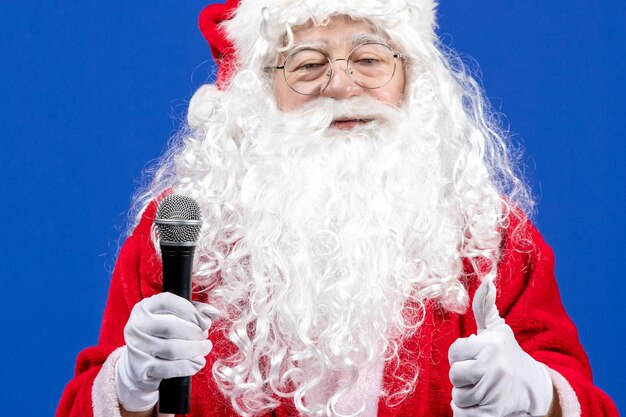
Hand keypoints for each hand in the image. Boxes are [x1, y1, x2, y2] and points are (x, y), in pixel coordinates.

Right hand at [115, 292, 218, 411]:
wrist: (138, 366)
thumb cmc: (160, 336)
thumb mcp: (172, 318)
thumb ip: (194, 311)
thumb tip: (213, 312)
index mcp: (144, 308)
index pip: (167, 301)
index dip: (190, 310)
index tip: (204, 321)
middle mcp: (137, 326)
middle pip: (171, 326)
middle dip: (194, 332)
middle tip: (204, 336)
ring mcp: (137, 348)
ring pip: (172, 349)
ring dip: (195, 349)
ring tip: (204, 348)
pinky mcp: (141, 369)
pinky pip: (170, 368)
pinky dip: (189, 365)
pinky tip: (197, 362)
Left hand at [448, 280, 552, 416]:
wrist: (533, 387)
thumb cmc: (508, 355)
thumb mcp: (497, 330)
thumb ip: (484, 306)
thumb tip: (487, 281)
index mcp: (490, 346)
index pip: (453, 352)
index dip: (461, 356)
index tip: (476, 356)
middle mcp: (493, 368)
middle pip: (454, 375)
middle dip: (463, 377)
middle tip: (479, 374)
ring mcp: (494, 391)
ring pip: (458, 396)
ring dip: (466, 394)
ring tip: (483, 387)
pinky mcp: (494, 412)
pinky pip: (463, 413)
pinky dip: (468, 411)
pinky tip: (482, 403)